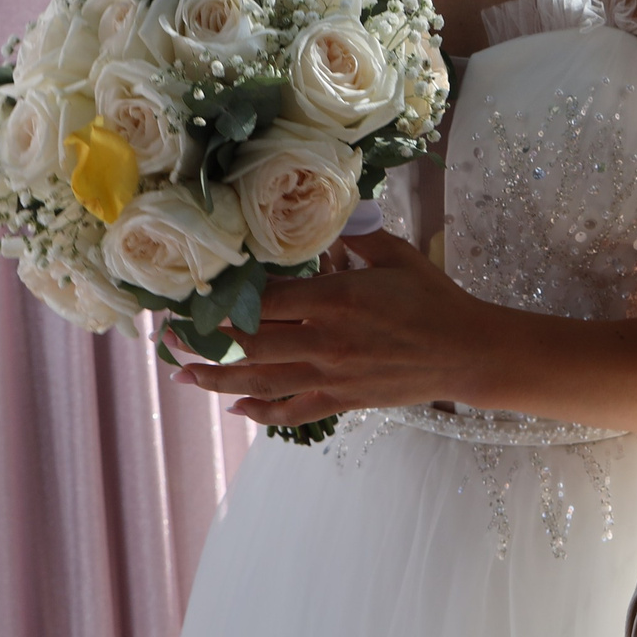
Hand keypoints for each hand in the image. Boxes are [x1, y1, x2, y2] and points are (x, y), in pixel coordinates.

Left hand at [170, 229, 494, 426]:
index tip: (194, 294)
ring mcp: (331, 374)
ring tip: (181, 376)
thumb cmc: (433, 298)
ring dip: (216, 381)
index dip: (226, 299)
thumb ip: (353, 238)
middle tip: (170, 336)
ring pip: (260, 382)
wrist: (465, 351)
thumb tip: (322, 223)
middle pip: (251, 343)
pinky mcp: (342, 399)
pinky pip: (292, 411)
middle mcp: (325, 340)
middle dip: (206, 340)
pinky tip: (236, 408)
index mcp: (336, 298)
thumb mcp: (395, 254)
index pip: (266, 300)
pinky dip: (261, 413)